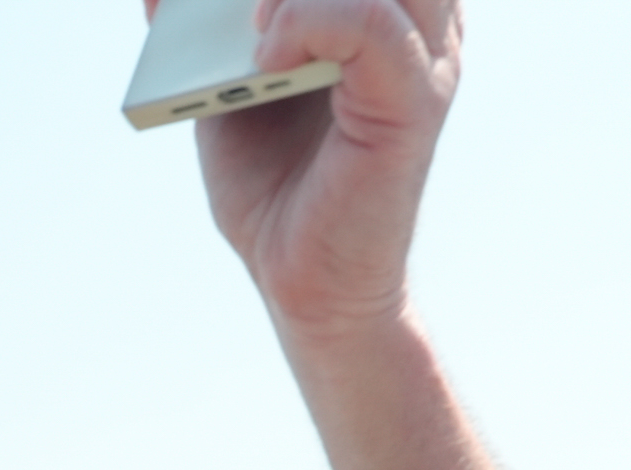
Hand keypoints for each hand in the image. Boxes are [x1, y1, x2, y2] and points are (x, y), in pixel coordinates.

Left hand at [188, 0, 462, 335]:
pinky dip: (304, 21)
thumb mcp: (224, 80)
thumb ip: (206, 24)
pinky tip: (265, 56)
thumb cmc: (272, 185)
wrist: (298, 281)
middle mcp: (419, 19)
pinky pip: (369, 22)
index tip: (251, 3)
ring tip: (254, 24)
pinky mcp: (413, 104)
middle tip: (245, 8)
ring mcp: (424, 57)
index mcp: (385, 4)